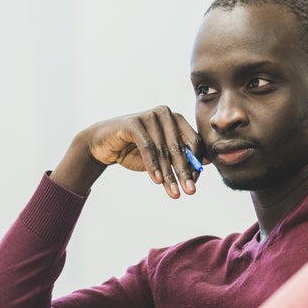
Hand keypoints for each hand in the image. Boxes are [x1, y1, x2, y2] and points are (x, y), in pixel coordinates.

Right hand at [52, 106, 208, 197]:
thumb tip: (203, 166)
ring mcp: (149, 115)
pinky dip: (153, 165)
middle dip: (184, 172)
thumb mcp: (160, 156)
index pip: (193, 142)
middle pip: (179, 147)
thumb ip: (180, 158)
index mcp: (176, 120)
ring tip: (173, 193)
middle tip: (190, 191)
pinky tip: (157, 181)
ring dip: (169, 174)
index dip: (195, 163)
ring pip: (163, 150)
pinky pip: (147, 147)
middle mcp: (165, 114)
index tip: (195, 183)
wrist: (104, 144)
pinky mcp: (133, 122)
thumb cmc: (135, 150)